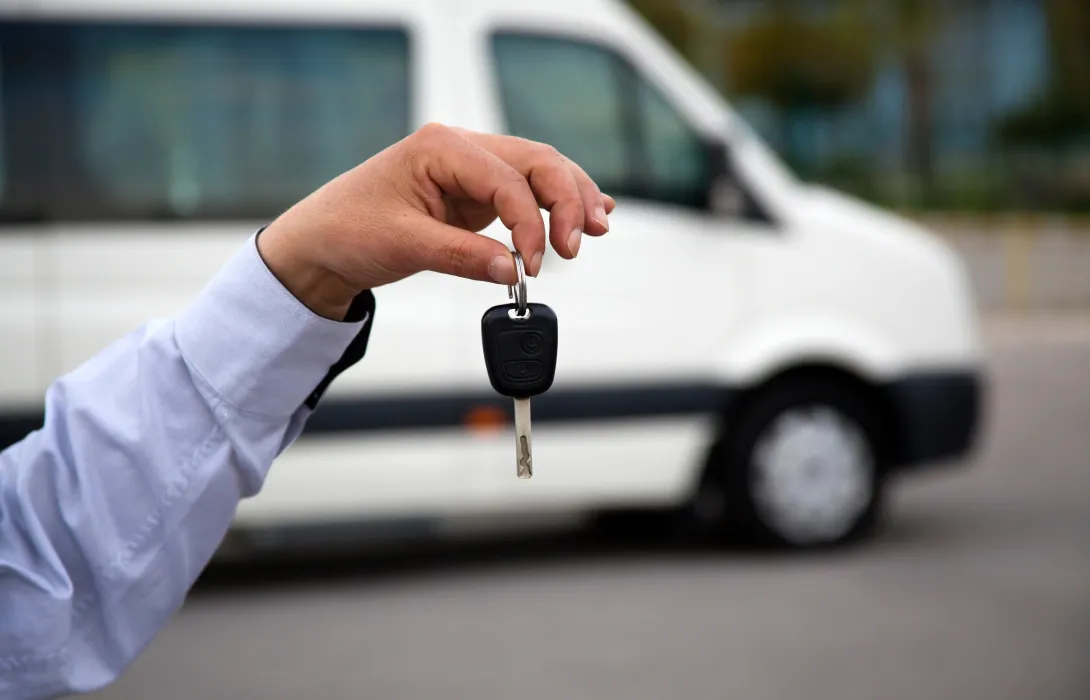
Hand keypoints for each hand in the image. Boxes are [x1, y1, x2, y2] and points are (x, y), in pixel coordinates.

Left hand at [257, 123, 615, 318]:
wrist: (321, 244)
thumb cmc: (348, 230)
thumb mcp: (404, 245)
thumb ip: (463, 256)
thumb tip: (514, 271)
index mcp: (441, 147)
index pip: (508, 178)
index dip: (531, 222)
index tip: (535, 265)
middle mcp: (461, 149)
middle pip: (537, 162)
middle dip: (567, 200)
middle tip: (581, 244)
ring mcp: (470, 169)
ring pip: (538, 173)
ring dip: (570, 199)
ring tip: (597, 228)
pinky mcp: (474, 194)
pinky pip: (525, 193)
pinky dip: (554, 205)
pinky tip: (585, 215)